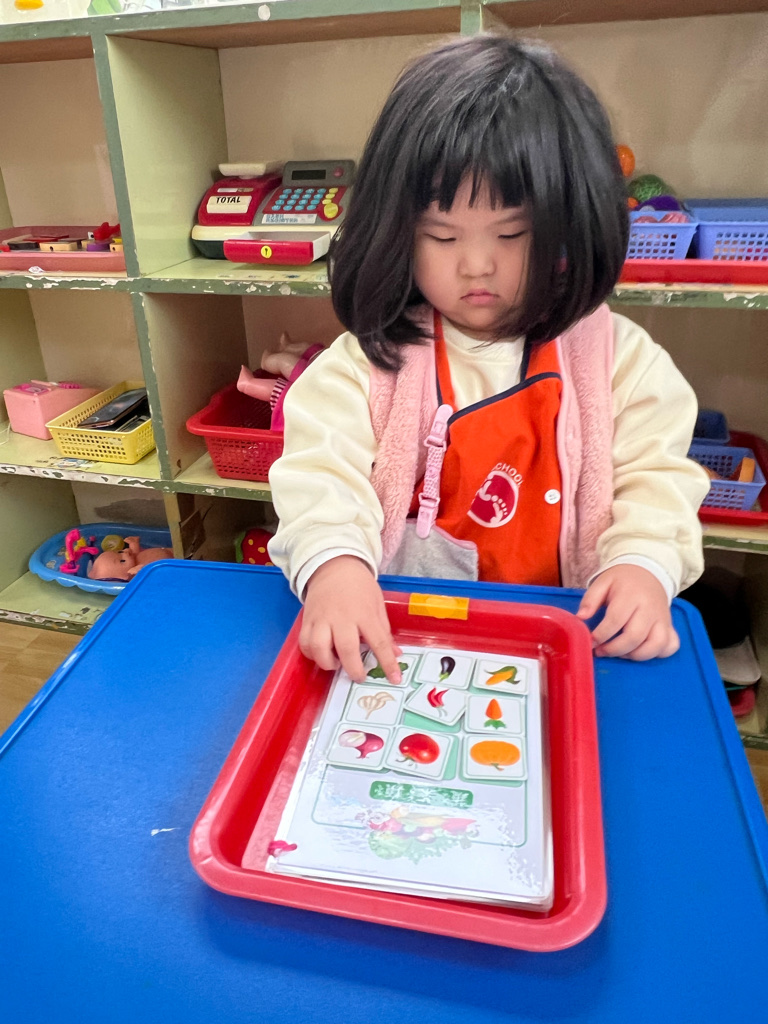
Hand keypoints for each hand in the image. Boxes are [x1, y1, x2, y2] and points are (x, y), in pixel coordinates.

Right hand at [301, 555, 401, 682]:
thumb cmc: (359, 586)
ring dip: (328, 663)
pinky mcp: (307, 620)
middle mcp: (342, 617)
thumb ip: (384, 630)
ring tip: (337, 664)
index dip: (388, 663)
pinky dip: (312, 654)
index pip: (379, 642)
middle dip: (354, 669)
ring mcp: (322, 619)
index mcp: (365, 613)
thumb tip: (396, 653)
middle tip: (360, 676)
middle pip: (346, 648)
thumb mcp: (378, 604)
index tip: (395, 678)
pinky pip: (305, 643)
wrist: (333, 565)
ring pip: (319, 648)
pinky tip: (322, 654)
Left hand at [577, 564, 678, 659]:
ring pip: (655, 645)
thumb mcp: (603, 582)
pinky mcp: (669, 626)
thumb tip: (580, 618)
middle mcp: (649, 608)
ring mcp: (662, 619)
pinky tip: (641, 651)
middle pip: (635, 637)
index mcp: (630, 595)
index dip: (601, 634)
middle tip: (601, 651)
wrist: (648, 572)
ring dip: (635, 655)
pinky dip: (658, 654)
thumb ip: (590, 599)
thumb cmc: (622, 581)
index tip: (590, 641)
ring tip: (620, 653)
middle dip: (614, 649)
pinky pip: (670, 646)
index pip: (616, 619)